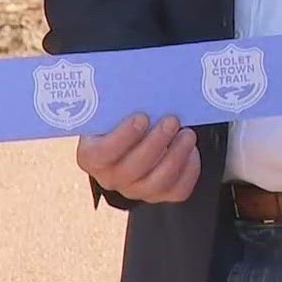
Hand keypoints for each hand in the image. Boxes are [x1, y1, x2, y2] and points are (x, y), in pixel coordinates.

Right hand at [75, 113, 199, 203]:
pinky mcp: (159, 195)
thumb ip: (116, 105)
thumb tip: (136, 86)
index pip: (103, 153)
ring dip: (176, 156)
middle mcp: (110, 178)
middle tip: (171, 120)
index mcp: (91, 157)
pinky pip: (177, 190)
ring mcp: (135, 190)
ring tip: (187, 134)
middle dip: (156, 142)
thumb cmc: (117, 122)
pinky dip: (189, 171)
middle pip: (133, 168)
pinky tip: (190, 151)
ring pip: (158, 182)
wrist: (127, 143)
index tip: (142, 117)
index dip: (124, 136)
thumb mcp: (108, 113)